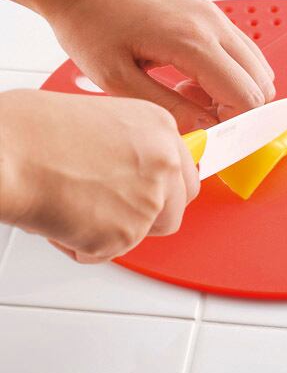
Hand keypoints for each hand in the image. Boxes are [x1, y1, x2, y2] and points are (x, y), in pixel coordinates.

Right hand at [0, 89, 198, 262]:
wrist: (8, 152)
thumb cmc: (33, 130)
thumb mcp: (100, 120)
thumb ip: (129, 148)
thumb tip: (128, 171)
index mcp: (159, 126)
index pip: (183, 171)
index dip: (162, 188)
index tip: (150, 193)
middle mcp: (163, 162)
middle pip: (175, 208)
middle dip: (147, 217)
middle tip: (110, 210)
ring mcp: (149, 200)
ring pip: (141, 235)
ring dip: (110, 231)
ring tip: (72, 204)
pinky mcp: (125, 234)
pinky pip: (108, 252)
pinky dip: (82, 244)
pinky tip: (60, 216)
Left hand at [41, 0, 274, 130]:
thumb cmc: (87, 20)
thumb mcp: (118, 80)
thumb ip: (167, 109)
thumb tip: (202, 129)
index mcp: (193, 41)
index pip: (247, 96)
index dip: (234, 125)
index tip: (207, 134)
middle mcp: (210, 23)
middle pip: (261, 82)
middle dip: (238, 109)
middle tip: (195, 115)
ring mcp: (211, 13)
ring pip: (255, 65)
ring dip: (234, 90)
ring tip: (188, 95)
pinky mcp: (204, 10)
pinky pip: (238, 48)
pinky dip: (228, 71)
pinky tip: (189, 75)